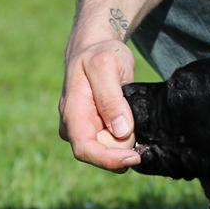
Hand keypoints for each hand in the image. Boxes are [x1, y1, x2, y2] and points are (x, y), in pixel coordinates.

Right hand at [58, 39, 141, 171]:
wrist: (95, 48)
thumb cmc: (100, 53)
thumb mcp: (106, 66)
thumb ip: (112, 98)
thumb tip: (121, 131)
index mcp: (72, 113)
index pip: (85, 149)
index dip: (109, 159)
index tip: (134, 156)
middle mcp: (73, 127)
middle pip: (101, 153)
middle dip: (123, 145)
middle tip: (137, 117)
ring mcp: (84, 130)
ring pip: (109, 151)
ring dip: (126, 140)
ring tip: (131, 111)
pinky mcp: (95, 131)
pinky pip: (114, 145)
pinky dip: (127, 138)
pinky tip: (132, 121)